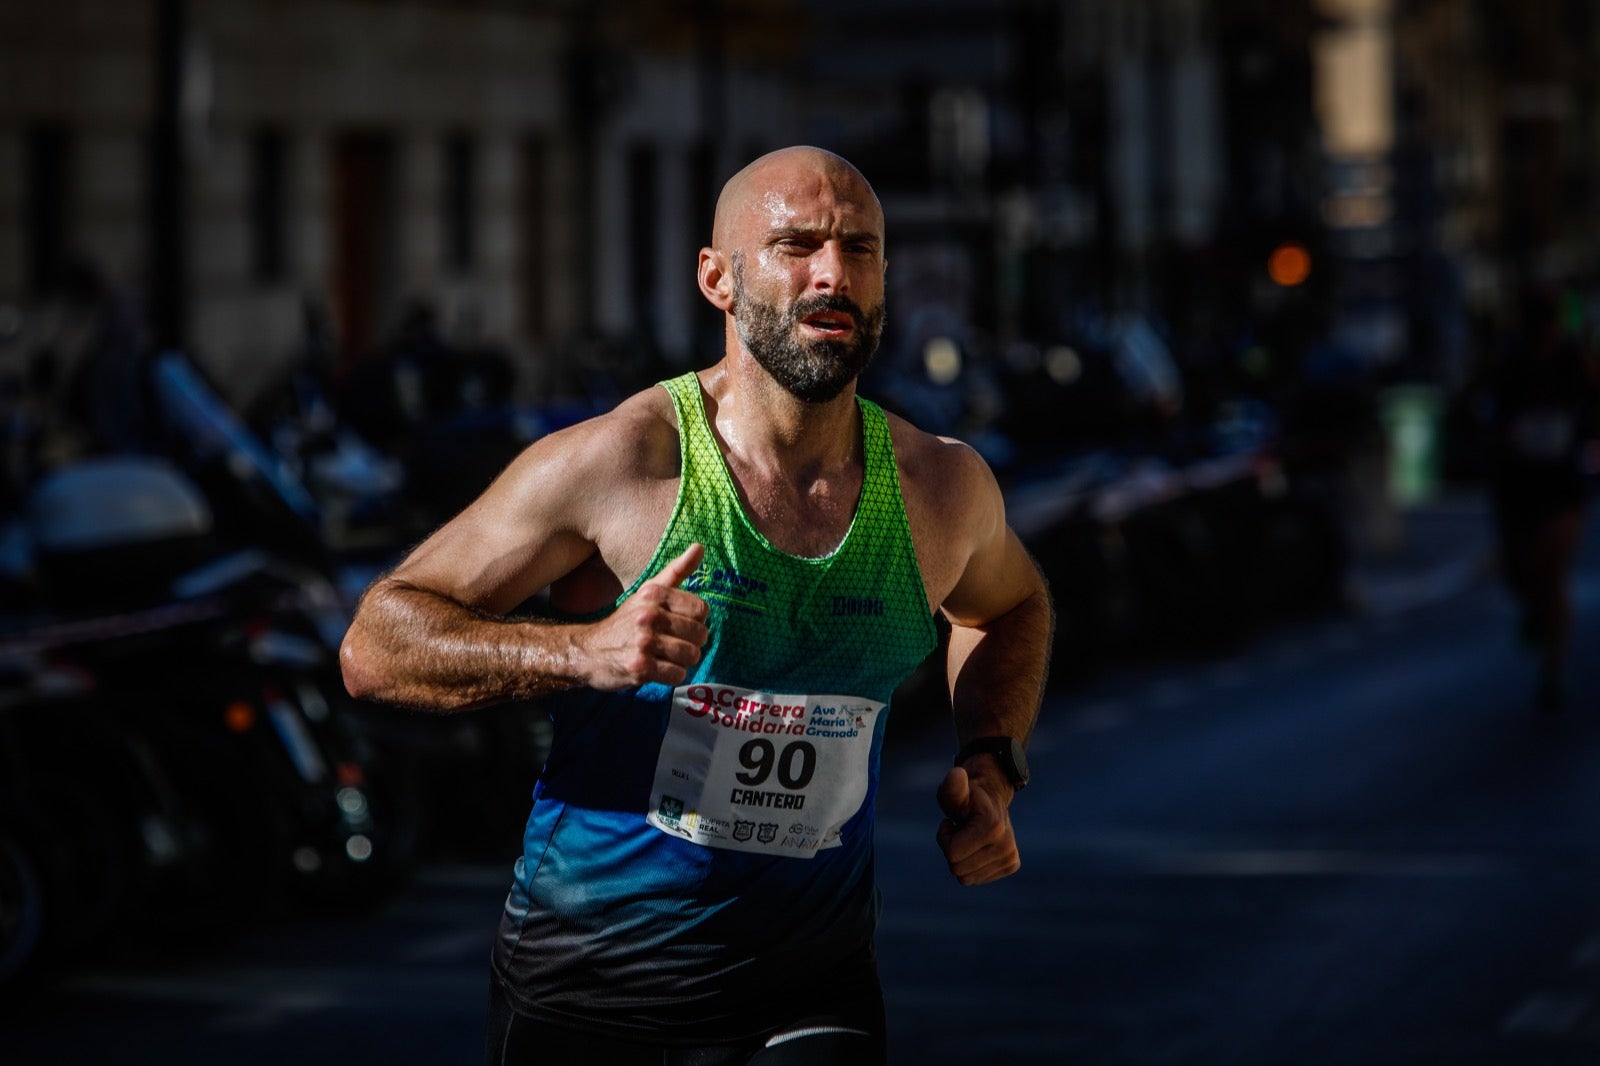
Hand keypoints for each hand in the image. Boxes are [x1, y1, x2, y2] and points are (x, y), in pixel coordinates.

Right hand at [578, 544, 709, 689]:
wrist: (587, 651)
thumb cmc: (624, 621)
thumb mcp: (647, 592)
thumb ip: (676, 571)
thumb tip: (699, 546)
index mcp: (654, 595)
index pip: (701, 609)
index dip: (696, 621)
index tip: (681, 624)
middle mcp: (649, 616)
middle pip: (700, 634)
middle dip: (692, 643)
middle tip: (674, 644)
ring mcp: (643, 642)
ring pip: (691, 656)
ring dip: (683, 661)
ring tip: (666, 657)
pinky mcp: (639, 668)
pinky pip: (677, 674)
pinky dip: (671, 675)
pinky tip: (657, 668)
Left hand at [935, 764, 1020, 885]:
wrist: (991, 795)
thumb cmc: (967, 794)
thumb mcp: (954, 789)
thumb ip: (952, 786)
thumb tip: (956, 774)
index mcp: (993, 828)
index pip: (952, 855)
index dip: (944, 838)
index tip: (952, 822)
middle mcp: (1007, 847)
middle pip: (958, 870)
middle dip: (952, 850)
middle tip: (961, 830)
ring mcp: (1011, 858)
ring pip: (966, 878)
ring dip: (961, 858)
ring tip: (969, 837)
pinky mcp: (1011, 865)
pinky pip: (976, 879)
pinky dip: (971, 865)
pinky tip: (977, 846)